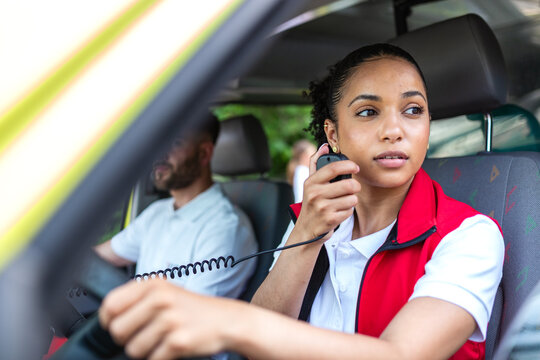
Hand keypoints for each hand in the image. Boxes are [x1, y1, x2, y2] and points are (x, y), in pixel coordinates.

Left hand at [99, 280, 239, 359]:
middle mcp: (160, 300)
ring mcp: (170, 321)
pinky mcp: (178, 342)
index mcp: (153, 285)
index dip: (108, 320)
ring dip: (144, 351)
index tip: (117, 325)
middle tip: (142, 336)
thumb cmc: (193, 309)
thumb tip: (107, 316)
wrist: (227, 320)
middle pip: (117, 330)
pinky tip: (171, 348)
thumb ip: (138, 298)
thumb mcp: (166, 291)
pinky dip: (159, 359)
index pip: (111, 304)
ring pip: (133, 349)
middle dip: (126, 339)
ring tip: (160, 341)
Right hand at [295, 144, 360, 239]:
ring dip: (351, 200)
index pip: (333, 168)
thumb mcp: (310, 184)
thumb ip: (315, 163)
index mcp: (311, 182)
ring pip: (352, 198)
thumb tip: (324, 146)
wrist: (306, 230)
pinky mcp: (330, 220)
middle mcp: (315, 194)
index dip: (348, 165)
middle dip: (354, 186)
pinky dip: (347, 211)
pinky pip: (349, 211)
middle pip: (348, 184)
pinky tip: (339, 212)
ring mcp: (322, 208)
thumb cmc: (311, 204)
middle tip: (352, 188)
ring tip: (342, 202)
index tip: (355, 167)